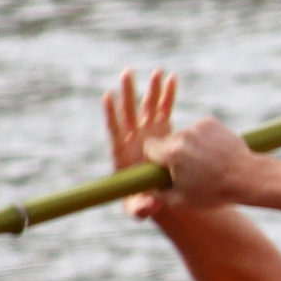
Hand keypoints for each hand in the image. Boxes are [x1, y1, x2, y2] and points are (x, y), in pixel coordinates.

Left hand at [104, 67, 182, 219]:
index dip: (111, 113)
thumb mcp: (138, 208)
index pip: (114, 129)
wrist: (154, 190)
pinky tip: (172, 78)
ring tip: (158, 72)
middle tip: (128, 73)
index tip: (108, 96)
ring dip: (152, 89)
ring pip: (148, 106)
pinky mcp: (161, 129)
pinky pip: (165, 108)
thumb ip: (141, 208)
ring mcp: (147, 131)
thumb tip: (149, 207)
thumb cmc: (140, 200)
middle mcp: (133, 137)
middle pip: (129, 111)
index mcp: (122, 151)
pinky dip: (168, 94)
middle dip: (129, 92)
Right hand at [141, 115, 256, 213]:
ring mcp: (198, 126)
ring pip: (184, 136)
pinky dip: (203, 139)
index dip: (154, 159)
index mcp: (171, 153)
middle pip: (167, 142)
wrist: (247, 177)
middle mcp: (183, 135)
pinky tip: (213, 154)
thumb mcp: (181, 201)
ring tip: (205, 164)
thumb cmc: (213, 192)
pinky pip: (199, 130)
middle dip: (172, 154)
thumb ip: (159, 194)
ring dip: (189, 146)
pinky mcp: (211, 122)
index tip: (163, 168)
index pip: (149, 148)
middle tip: (187, 170)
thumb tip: (149, 188)